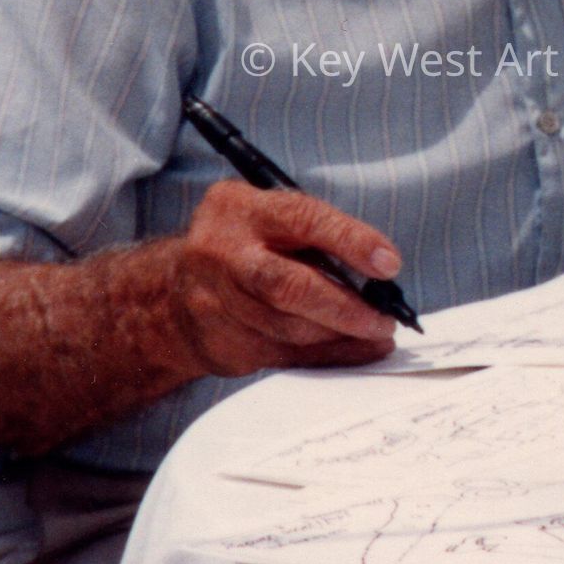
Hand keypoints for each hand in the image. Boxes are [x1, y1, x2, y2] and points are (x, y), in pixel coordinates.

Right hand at [173, 179, 405, 374]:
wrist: (174, 291)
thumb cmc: (243, 245)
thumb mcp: (268, 217)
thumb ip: (314, 234)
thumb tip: (380, 268)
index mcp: (239, 208)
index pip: (302, 220)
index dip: (350, 241)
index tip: (388, 264)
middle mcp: (221, 253)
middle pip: (287, 285)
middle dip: (344, 306)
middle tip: (384, 317)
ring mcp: (216, 302)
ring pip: (288, 328)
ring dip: (340, 334)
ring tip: (376, 332)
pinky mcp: (223, 342)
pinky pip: (285, 355)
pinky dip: (328, 355)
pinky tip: (357, 350)